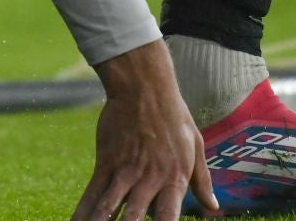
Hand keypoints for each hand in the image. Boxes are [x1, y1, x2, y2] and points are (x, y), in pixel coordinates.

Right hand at [73, 41, 218, 220]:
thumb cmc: (174, 116)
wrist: (143, 87)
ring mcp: (124, 171)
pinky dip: (83, 212)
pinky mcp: (105, 162)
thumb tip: (213, 207)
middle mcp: (148, 179)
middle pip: (134, 217)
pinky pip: (92, 192)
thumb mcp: (196, 146)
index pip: (168, 217)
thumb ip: (202, 181)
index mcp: (174, 178)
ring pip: (109, 208)